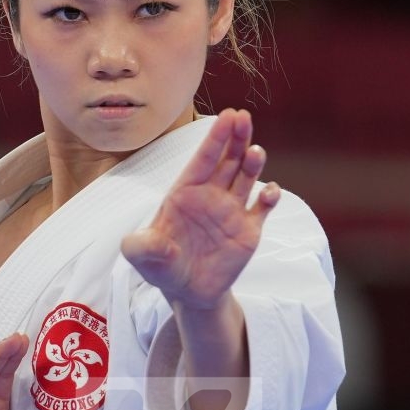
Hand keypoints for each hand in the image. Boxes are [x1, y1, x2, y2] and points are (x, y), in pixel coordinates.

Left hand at [121, 108, 280, 314]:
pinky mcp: (249, 230)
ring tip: (255, 151)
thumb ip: (141, 247)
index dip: (214, 138)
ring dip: (252, 163)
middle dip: (236, 138)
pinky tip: (269, 191)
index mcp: (185, 193)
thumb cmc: (163, 268)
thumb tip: (140, 243)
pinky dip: (269, 197)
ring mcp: (232, 211)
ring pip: (246, 178)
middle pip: (227, 160)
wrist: (189, 293)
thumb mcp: (144, 257)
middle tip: (244, 117)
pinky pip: (262, 208)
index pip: (202, 160)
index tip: (226, 116)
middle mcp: (211, 196)